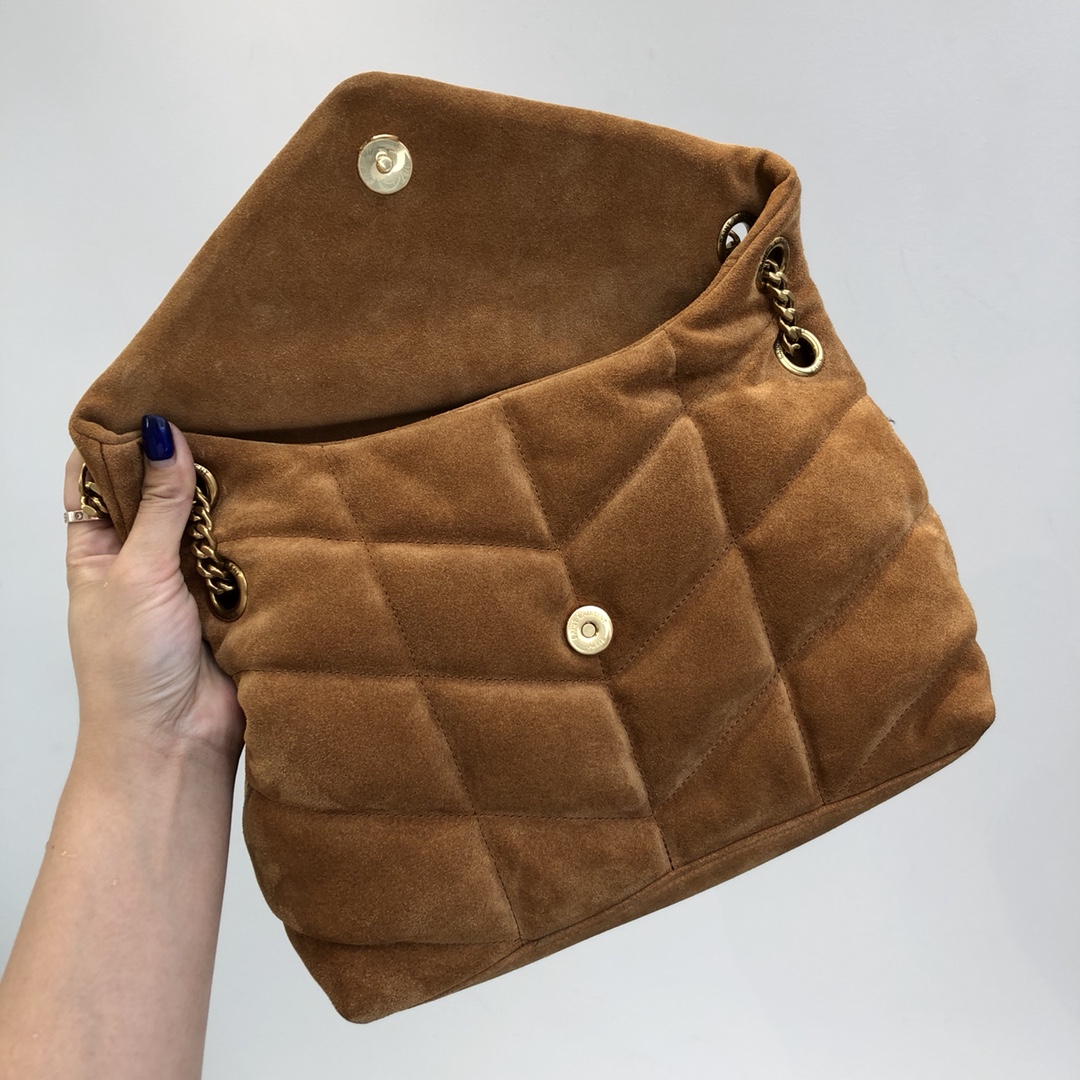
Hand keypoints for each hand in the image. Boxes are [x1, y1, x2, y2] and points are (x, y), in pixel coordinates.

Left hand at [64, 416, 243, 766]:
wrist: (176, 743)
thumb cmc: (129, 667)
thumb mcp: (135, 573)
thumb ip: (158, 506)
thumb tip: (163, 435)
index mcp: (99, 548)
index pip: (98, 477)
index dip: (117, 437)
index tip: (151, 394)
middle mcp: (144, 557)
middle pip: (160, 491)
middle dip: (183, 458)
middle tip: (220, 408)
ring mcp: (191, 577)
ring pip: (209, 519)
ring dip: (228, 494)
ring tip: (258, 440)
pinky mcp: (235, 596)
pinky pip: (249, 551)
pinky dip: (262, 530)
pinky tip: (283, 495)